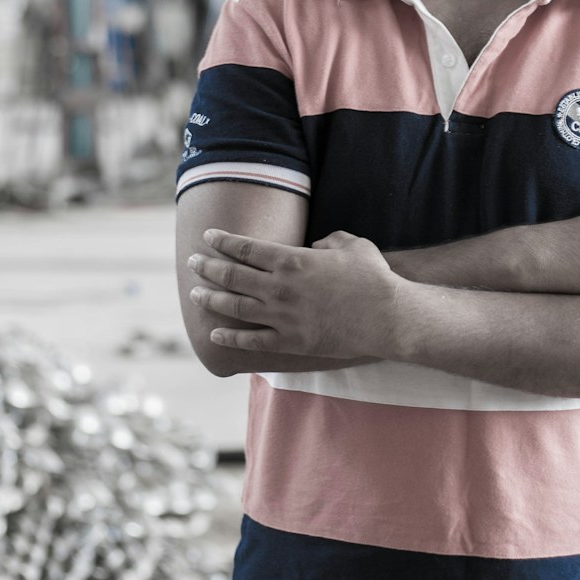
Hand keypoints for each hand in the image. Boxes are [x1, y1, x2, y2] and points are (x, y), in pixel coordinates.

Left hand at [188, 229, 404, 358]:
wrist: (387, 317)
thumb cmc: (372, 277)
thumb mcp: (351, 244)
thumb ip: (328, 240)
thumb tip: (316, 245)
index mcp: (291, 260)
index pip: (245, 247)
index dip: (222, 241)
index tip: (208, 237)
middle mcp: (279, 288)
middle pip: (231, 276)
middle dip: (207, 267)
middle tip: (192, 263)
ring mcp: (282, 317)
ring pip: (235, 307)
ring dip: (211, 299)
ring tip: (195, 294)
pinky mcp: (290, 341)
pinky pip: (252, 340)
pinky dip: (230, 337)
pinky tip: (215, 334)